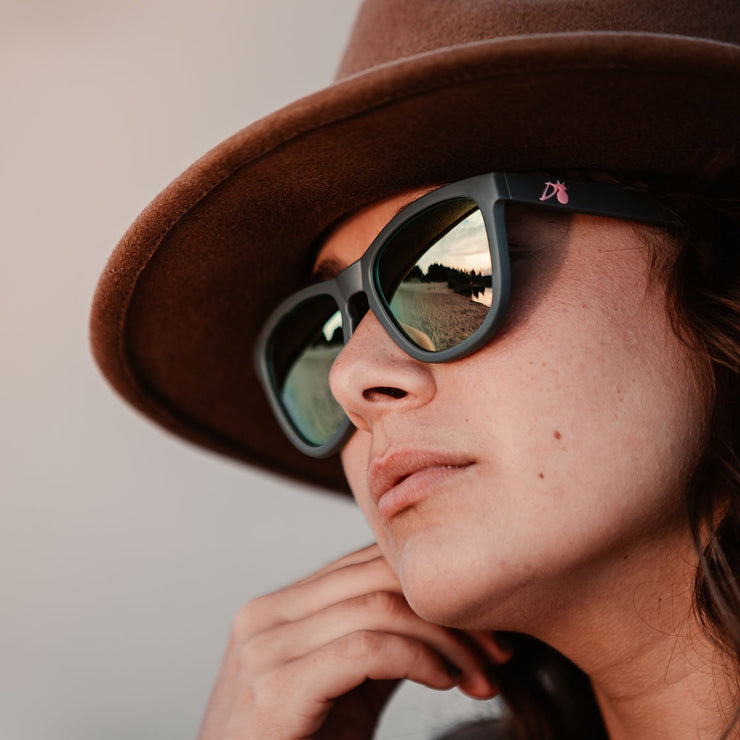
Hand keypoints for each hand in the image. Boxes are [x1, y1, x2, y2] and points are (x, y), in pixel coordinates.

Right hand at [197, 544, 512, 739]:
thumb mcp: (345, 689)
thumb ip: (377, 644)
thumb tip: (440, 613)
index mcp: (280, 607)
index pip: (367, 565)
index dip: (431, 586)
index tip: (485, 624)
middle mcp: (265, 614)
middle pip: (375, 578)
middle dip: (447, 610)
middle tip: (497, 648)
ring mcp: (264, 646)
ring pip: (377, 607)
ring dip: (445, 639)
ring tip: (482, 674)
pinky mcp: (274, 686)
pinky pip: (365, 649)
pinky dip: (418, 658)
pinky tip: (445, 680)